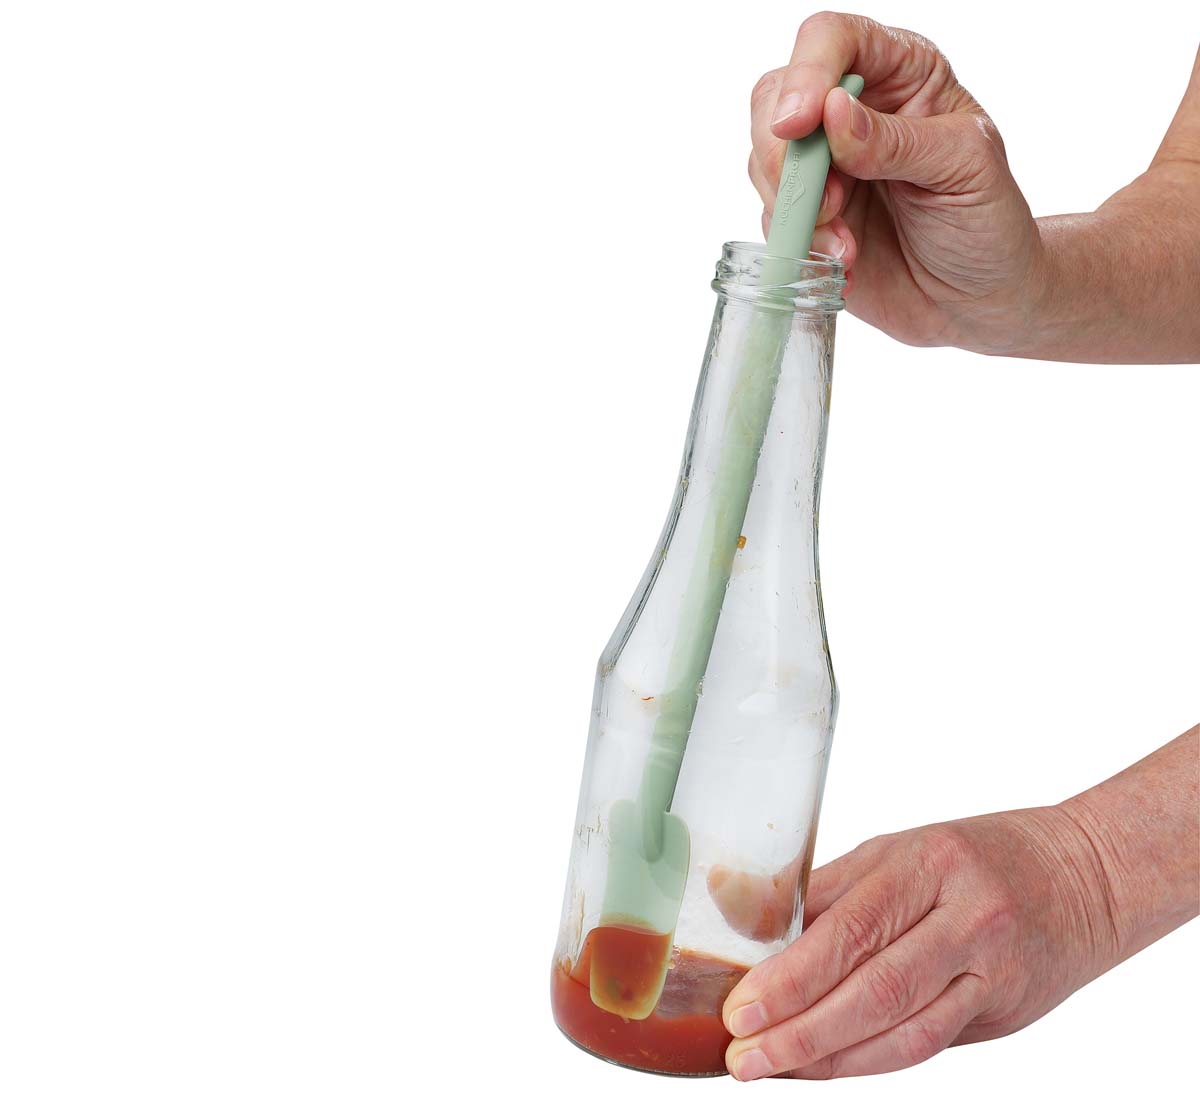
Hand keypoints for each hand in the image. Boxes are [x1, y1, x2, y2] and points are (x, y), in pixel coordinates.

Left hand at [720, 807, 1118, 1079]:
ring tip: (773, 1068)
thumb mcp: (898, 853)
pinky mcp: (1001, 1011)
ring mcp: (990, 970)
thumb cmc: (972, 857)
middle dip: (799, 1029)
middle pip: (873, 988)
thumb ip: (826, 891)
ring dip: (829, 1059)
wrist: (1082, 877)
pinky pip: (927, 1045)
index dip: (790, 976)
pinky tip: (826, 1066)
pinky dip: (870, 1062)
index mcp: (927, 864)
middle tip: (743, 1054)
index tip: (741, 1006)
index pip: (850, 929)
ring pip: (902, 1032)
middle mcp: (964, 918)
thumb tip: (740, 912)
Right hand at [750, 12, 1041, 351]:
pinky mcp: (805, 216)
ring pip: (764, 159)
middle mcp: (852, 109)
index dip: (806, 75)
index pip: (832, 40)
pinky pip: (773, 217)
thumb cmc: (986, 223)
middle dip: (787, 155)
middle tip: (827, 203)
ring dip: (797, 208)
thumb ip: (896, 140)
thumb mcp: (963, 169)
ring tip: (847, 245)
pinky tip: (844, 260)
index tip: (798, 126)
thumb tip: (833, 112)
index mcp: (900, 72)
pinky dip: (801, 243)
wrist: (976, 299)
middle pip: (775, 98)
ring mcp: (823, 164)